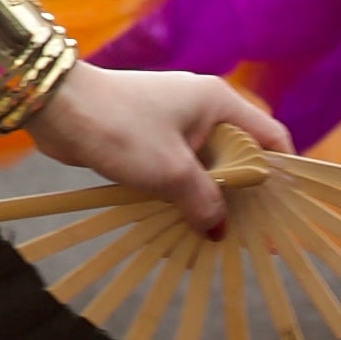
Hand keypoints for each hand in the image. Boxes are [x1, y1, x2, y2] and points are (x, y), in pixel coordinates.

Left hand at [24, 63, 287, 235]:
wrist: (57, 107)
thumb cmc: (120, 129)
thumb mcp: (170, 171)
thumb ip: (203, 201)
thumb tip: (219, 228)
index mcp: (218, 103)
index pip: (269, 136)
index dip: (280, 174)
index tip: (283, 211)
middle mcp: (202, 108)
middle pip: (238, 155)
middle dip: (243, 194)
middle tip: (251, 235)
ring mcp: (174, 121)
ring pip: (205, 165)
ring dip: (209, 198)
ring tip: (218, 236)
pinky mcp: (149, 137)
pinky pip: (177, 168)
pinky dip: (182, 193)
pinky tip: (182, 223)